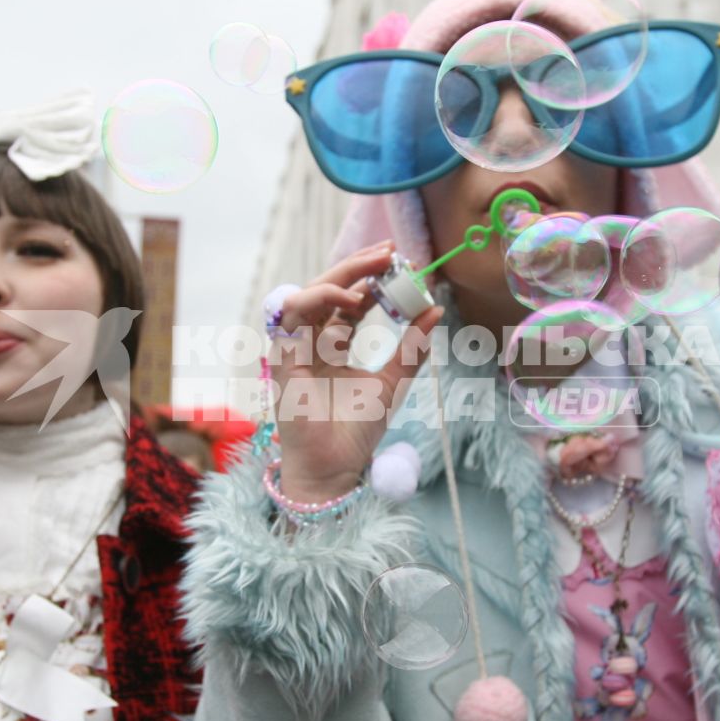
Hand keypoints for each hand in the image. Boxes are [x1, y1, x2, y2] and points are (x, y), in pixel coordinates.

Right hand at [270, 243, 442, 501]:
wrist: (335, 469)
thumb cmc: (355, 432)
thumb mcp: (392, 381)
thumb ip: (410, 348)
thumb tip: (435, 311)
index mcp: (331, 345)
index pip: (347, 299)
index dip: (370, 278)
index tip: (401, 263)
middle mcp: (310, 343)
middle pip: (327, 289)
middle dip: (357, 266)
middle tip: (389, 251)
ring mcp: (294, 350)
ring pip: (307, 295)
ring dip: (340, 277)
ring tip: (374, 273)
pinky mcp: (284, 361)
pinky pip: (293, 318)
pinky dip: (321, 300)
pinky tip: (352, 299)